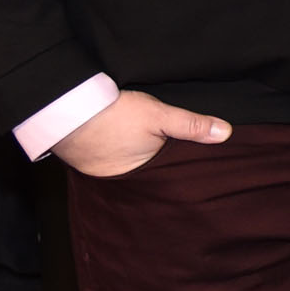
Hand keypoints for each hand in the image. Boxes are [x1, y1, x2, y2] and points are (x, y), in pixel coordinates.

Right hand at [53, 90, 230, 177]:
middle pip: (152, 176)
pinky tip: (130, 146)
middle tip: (180, 161)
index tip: (200, 168)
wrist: (64, 108)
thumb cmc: (113, 114)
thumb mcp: (159, 116)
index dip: (183, 171)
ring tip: (157, 153)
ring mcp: (102, 174)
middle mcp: (121, 182)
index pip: (170, 178)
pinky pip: (113, 164)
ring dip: (143, 162)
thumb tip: (225, 134)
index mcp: (142, 178)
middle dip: (164, 170)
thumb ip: (192, 126)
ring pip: (133, 171)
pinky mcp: (88, 163)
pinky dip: (123, 156)